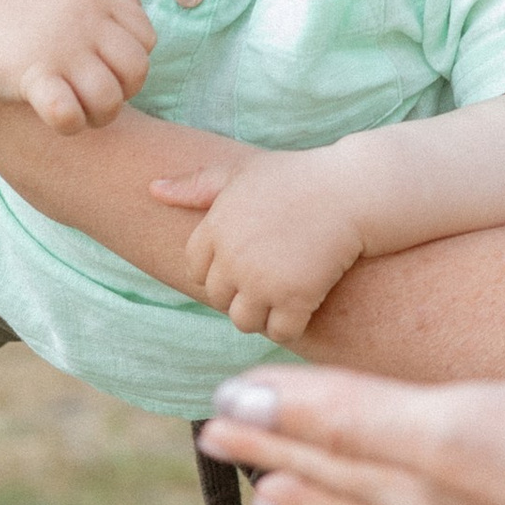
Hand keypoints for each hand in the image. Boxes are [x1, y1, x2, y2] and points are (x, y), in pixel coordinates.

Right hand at [0, 0, 153, 130]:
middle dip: (124, 95)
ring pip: (109, 99)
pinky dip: (70, 124)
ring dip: (100, 117)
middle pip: (136, 70)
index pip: (146, 40)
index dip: (133, 64)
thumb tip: (139, 14)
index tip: (108, 71)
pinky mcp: (31, 75)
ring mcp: (59, 47)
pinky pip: (68, 114)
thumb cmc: (24, 17)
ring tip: (81, 114)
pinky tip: (58, 120)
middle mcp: (84, 19)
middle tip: (97, 99)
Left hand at [152, 148, 372, 348]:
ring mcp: (262, 280)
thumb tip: (152, 189)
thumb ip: (196, 185)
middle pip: (218, 299)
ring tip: (286, 294)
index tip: (247, 260)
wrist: (353, 190)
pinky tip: (306, 305)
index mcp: (216, 227)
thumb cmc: (298, 177)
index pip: (196, 270)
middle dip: (241, 293)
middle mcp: (232, 256)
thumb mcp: (242, 172)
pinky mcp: (294, 298)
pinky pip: (280, 331)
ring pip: (244, 321)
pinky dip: (291, 325)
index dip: (220, 270)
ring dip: (263, 314)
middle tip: (272, 276)